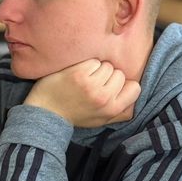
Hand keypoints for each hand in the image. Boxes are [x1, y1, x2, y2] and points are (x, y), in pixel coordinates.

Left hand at [24, 59, 140, 127]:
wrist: (46, 112)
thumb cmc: (74, 114)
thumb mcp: (100, 119)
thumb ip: (120, 111)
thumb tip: (135, 98)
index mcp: (112, 109)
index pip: (135, 88)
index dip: (123, 85)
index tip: (110, 87)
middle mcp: (103, 97)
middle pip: (120, 74)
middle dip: (108, 76)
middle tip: (92, 85)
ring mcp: (91, 85)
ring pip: (107, 65)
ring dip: (96, 69)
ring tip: (83, 80)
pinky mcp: (78, 74)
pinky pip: (93, 61)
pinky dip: (86, 65)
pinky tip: (76, 74)